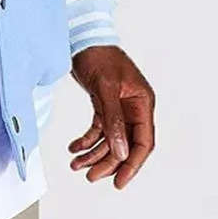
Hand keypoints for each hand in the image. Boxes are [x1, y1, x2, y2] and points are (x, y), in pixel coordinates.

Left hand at [69, 45, 155, 188]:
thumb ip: (113, 120)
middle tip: (90, 176)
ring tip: (76, 164)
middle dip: (108, 162)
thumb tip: (119, 153)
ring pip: (110, 139)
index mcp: (142, 103)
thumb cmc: (98, 54)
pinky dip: (87, 140)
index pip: (143, 142)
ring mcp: (118, 107)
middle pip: (125, 144)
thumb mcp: (105, 87)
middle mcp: (133, 108)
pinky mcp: (103, 104)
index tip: (119, 182)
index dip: (132, 164)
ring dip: (94, 153)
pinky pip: (98, 129)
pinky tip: (74, 148)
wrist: (82, 36)